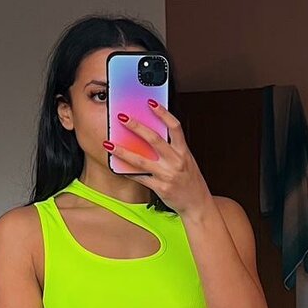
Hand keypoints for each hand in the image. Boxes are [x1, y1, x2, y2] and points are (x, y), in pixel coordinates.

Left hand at [105, 100, 213, 217]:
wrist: (197, 205)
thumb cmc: (190, 181)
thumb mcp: (187, 161)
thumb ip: (172, 149)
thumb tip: (152, 136)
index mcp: (184, 152)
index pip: (174, 127)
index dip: (163, 113)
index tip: (151, 102)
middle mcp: (176, 162)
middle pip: (154, 140)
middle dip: (136, 127)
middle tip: (122, 117)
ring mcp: (167, 176)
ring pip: (141, 161)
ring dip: (123, 151)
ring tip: (109, 144)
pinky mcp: (160, 188)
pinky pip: (140, 178)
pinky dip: (128, 172)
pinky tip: (117, 167)